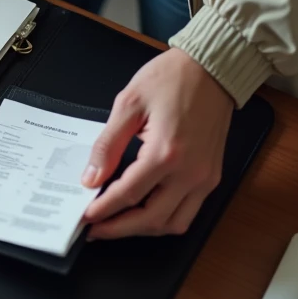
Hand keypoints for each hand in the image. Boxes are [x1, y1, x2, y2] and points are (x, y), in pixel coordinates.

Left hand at [80, 48, 232, 238]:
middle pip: (151, 219)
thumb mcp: (128, 104)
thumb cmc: (172, 78)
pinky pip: (189, 212)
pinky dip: (165, 219)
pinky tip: (144, 211)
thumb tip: (91, 178)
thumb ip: (107, 145)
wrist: (213, 68)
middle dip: (119, 229)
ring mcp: (205, 178)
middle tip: (95, 230)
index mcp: (166, 153)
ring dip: (144, 229)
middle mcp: (190, 172)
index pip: (127, 195)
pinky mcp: (212, 176)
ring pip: (173, 224)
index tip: (84, 218)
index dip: (102, 210)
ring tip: (118, 223)